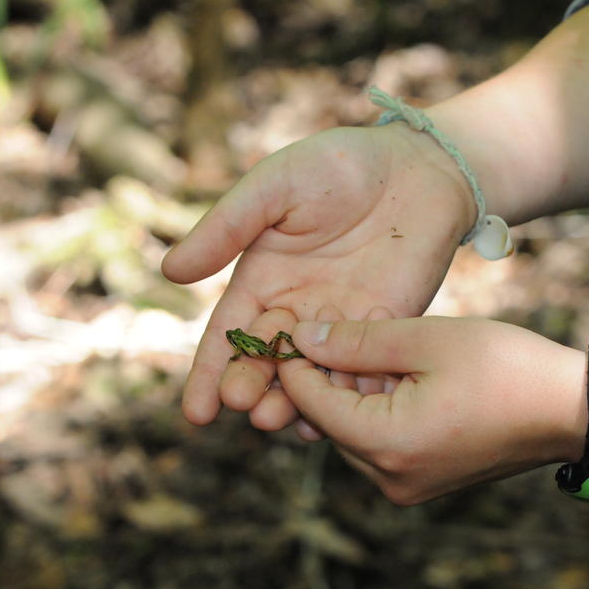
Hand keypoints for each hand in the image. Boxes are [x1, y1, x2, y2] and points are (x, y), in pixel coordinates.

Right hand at [162, 123, 476, 429]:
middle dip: (249, 386)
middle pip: (265, 362)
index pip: (227, 336)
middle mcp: (296, 311)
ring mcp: (340, 324)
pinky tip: (332, 421)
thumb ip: (226, 228)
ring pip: (309, 376)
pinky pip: (360, 372)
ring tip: (276, 420)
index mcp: (261, 281)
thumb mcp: (272, 188)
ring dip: (292, 402)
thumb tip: (170, 272)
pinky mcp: (383, 329)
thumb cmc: (337, 166)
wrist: (418, 166)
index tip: (197, 412)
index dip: (209, 373)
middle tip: (241, 404)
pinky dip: (345, 398)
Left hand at [277, 317, 585, 504]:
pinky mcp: (422, 483)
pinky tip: (393, 374)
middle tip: (331, 329)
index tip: (292, 325)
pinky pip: (378, 445)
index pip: (310, 403)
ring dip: (350, 393)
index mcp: (386, 446)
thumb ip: (357, 342)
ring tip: (367, 348)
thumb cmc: (506, 368)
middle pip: (327, 422)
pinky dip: (375, 410)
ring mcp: (406, 487)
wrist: (572, 411)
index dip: (295, 362)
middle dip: (325, 376)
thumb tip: (302, 339)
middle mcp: (389, 478)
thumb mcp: (425, 340)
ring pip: (351, 433)